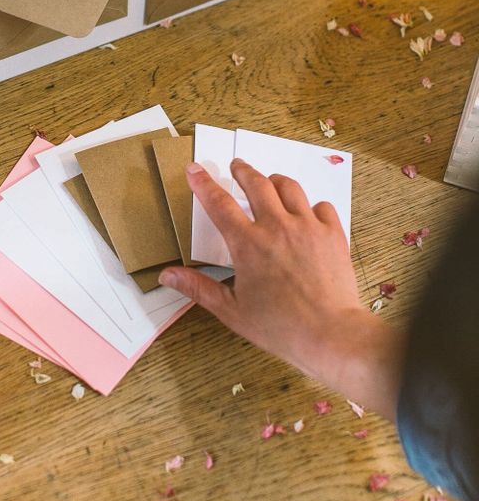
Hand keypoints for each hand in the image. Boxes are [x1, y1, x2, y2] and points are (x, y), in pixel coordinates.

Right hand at [159, 159, 403, 419]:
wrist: (330, 334)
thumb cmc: (279, 327)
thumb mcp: (231, 310)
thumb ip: (198, 288)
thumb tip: (168, 275)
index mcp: (248, 245)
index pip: (219, 204)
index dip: (204, 184)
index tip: (195, 169)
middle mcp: (277, 227)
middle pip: (257, 184)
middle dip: (243, 171)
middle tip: (236, 166)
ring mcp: (308, 227)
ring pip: (289, 188)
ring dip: (275, 180)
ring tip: (269, 181)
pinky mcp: (332, 234)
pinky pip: (321, 206)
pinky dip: (309, 205)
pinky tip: (305, 213)